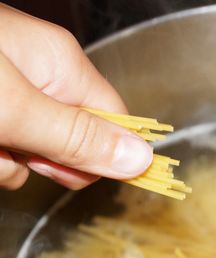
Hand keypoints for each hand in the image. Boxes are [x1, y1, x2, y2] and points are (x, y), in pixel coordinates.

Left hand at [0, 4, 151, 189]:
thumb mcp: (15, 107)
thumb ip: (78, 137)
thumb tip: (143, 159)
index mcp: (64, 66)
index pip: (116, 121)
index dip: (105, 155)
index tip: (75, 174)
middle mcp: (43, 78)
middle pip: (75, 141)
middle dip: (47, 160)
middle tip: (17, 152)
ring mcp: (14, 94)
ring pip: (35, 153)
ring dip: (9, 163)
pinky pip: (7, 150)